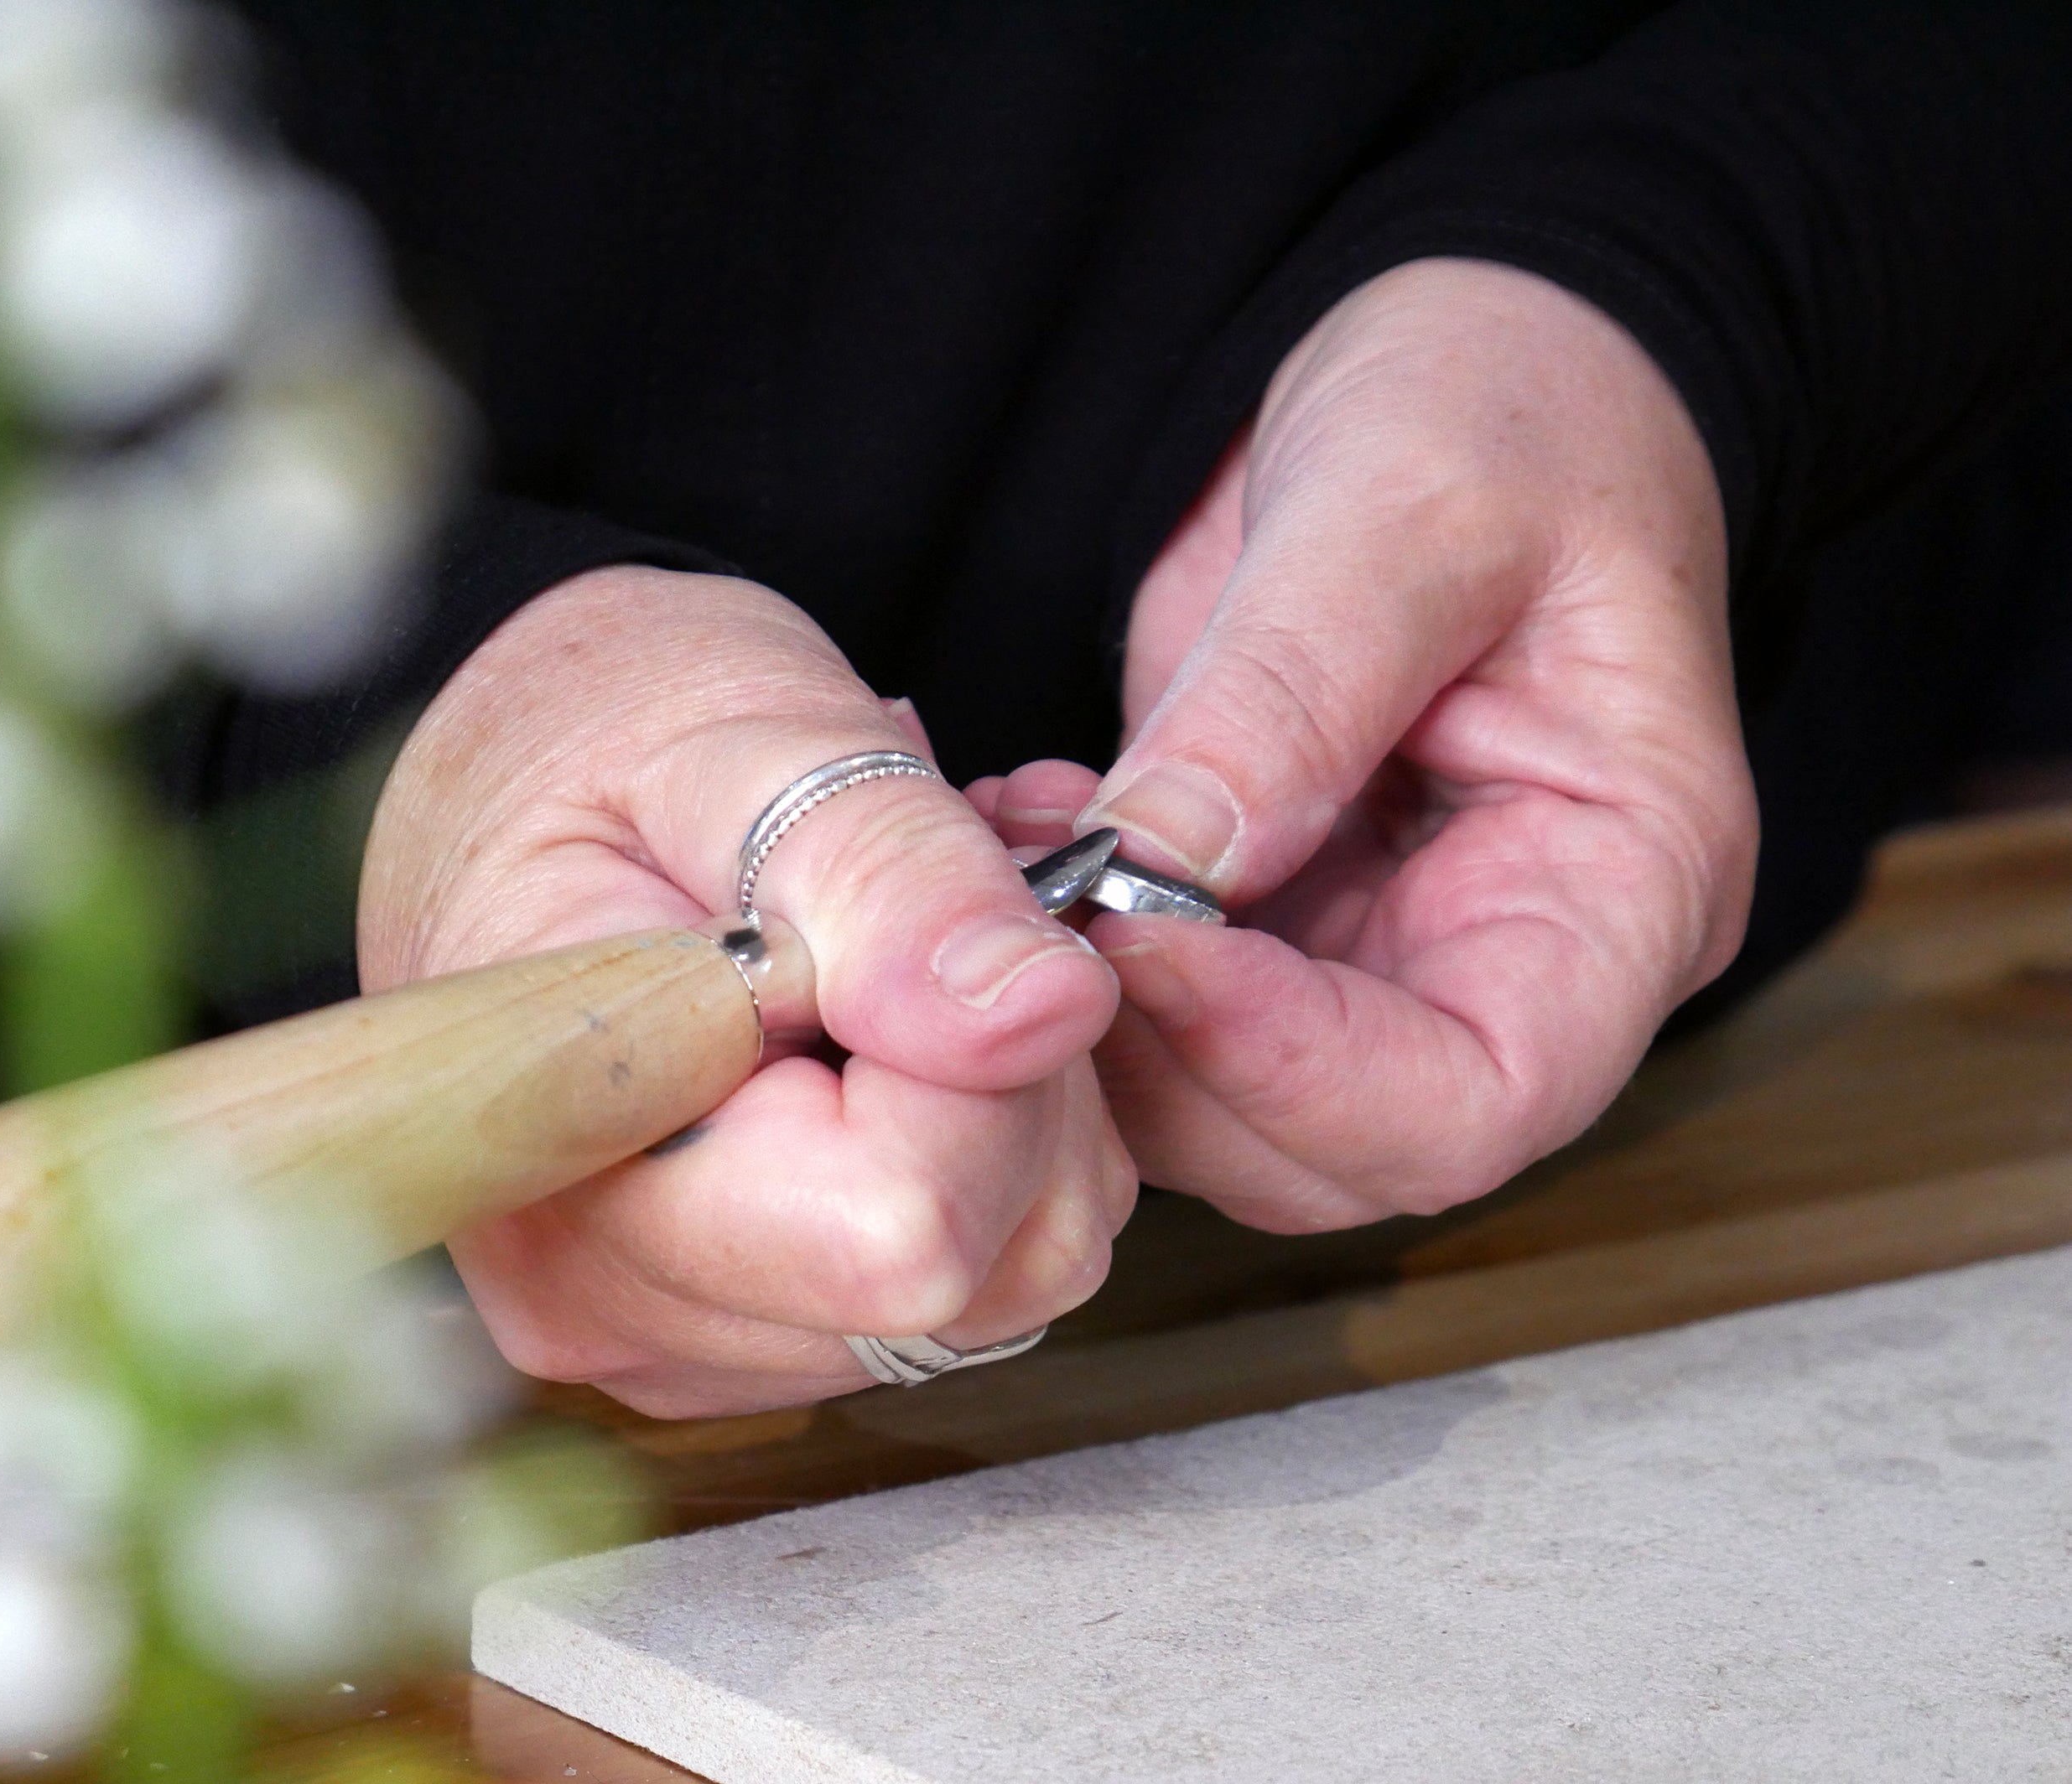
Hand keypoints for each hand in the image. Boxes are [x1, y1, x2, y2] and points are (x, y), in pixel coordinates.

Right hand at [361, 569, 1131, 1415]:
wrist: (507, 795)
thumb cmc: (596, 747)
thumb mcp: (746, 744)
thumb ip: (894, 878)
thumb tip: (1039, 1014)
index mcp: (581, 1167)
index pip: (903, 1222)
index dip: (979, 1066)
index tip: (922, 921)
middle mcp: (619, 1302)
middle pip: (990, 1262)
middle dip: (1021, 1074)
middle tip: (927, 916)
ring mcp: (689, 1338)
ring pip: (1017, 1268)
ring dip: (1021, 1097)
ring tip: (906, 957)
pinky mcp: (758, 1333)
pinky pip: (990, 1270)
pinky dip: (993, 1139)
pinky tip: (897, 1031)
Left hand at [978, 258, 1754, 1231]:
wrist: (1467, 368)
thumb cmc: (1510, 409)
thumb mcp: (1414, 509)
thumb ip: (1294, 694)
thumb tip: (1159, 868)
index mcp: (1627, 887)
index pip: (1478, 1099)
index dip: (1296, 1071)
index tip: (1141, 943)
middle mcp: (1514, 962)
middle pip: (1333, 1145)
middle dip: (1164, 1057)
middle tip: (1033, 909)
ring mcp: (1390, 958)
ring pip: (1224, 1107)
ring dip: (1089, 1018)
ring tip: (1004, 848)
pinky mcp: (1286, 929)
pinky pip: (1164, 1014)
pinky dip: (1069, 958)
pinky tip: (1014, 837)